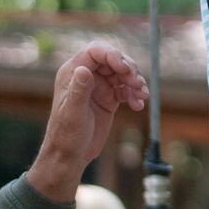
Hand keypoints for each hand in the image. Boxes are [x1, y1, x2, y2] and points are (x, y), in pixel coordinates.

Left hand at [26, 43, 148, 202]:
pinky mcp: (109, 97)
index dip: (113, 54)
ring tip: (142, 95)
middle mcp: (87, 75)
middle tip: (137, 83)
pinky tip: (138, 105)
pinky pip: (126, 89)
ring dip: (135, 81)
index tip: (125, 69)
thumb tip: (84, 69)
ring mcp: (99, 86)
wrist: (71, 156)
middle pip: (113, 59)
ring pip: (123, 73)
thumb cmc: (66, 136)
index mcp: (73, 73)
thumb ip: (79, 90)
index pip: (95, 52)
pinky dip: (135, 95)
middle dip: (128, 69)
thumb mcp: (73, 113)